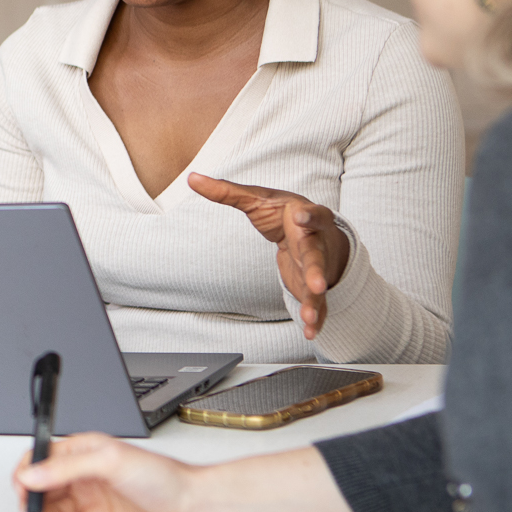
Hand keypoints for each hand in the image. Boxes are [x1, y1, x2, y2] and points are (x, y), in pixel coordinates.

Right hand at [15, 432, 212, 511]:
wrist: (195, 511)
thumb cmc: (165, 478)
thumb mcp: (111, 461)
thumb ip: (67, 468)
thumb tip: (32, 474)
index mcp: (82, 452)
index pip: (40, 458)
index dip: (27, 472)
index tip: (24, 488)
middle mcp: (82, 477)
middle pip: (40, 489)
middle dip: (35, 503)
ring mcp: (89, 503)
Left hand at [187, 174, 349, 339]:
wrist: (317, 231)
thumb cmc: (284, 212)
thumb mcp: (256, 199)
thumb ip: (226, 191)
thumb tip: (193, 179)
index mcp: (305, 217)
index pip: (310, 214)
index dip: (307, 215)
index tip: (301, 216)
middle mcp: (315, 242)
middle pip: (316, 257)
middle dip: (317, 272)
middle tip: (318, 285)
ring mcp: (318, 266)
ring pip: (318, 286)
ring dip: (315, 303)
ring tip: (309, 319)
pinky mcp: (314, 286)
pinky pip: (319, 304)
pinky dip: (316, 319)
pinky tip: (311, 332)